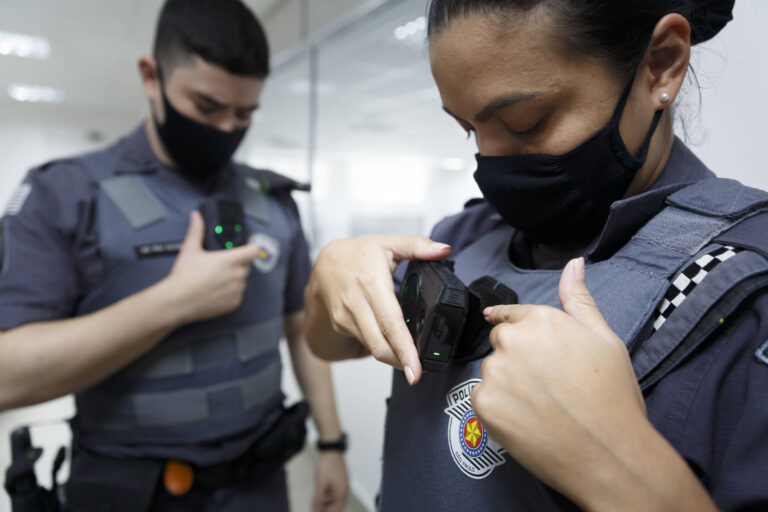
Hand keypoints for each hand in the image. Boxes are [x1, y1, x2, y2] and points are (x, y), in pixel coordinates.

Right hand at [161, 211, 262, 323]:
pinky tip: (216, 290)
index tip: (247, 248)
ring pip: (242, 281)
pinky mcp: (234, 303)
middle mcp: (237, 275)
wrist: (178, 302)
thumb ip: (196, 231)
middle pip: (247, 265)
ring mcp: (237, 290)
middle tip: (222, 265)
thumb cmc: (184, 278)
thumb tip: (196, 217)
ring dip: (234, 278)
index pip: (254, 250)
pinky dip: (231, 292)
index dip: (251, 247)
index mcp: (230, 260)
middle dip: (238, 264)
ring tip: (216, 279)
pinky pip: (238, 294)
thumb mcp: (190, 250)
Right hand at [306, 235, 450, 383]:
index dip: (404, 349)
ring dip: (392, 358)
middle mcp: (356, 303)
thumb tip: (443, 249)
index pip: (390, 323)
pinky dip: (381, 347)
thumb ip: (417, 245)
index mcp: (371, 283)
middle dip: (401, 363)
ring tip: (410, 361)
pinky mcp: (341, 325)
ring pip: (373, 348)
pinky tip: (392, 344)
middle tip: (419, 374)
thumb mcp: (387, 243)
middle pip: (380, 345)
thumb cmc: (357, 254)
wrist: (322, 264)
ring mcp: (345, 317)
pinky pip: (366, 342)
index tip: (416, 369)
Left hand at [312, 452, 348, 511]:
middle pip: (337, 506)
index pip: (336, 510)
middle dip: (327, 509)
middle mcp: (344, 490)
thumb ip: (318, 499)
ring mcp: (343, 484)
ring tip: (317, 502)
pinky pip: (335, 492)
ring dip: (327, 503)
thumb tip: (315, 510)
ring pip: (336, 499)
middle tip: (317, 508)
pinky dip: (329, 495)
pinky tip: (322, 494)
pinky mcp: (340, 479)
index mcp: (342, 493)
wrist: (332, 450)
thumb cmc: (328, 465)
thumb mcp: (320, 484)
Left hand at [471, 257, 647, 505]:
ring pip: (492, 372)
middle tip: (549, 385)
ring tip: (543, 405)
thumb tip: (574, 264)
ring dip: (507, 384)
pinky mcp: (483, 405)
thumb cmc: (612, 396)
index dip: (520, 332)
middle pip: (501, 344)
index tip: (526, 347)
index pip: (511, 315)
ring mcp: (494, 373)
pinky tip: (528, 420)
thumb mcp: (604, 338)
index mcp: (539, 319)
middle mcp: (511, 341)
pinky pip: (483, 399)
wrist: (609, 453)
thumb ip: (578, 299)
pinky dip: (500, 409)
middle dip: (517, 359)